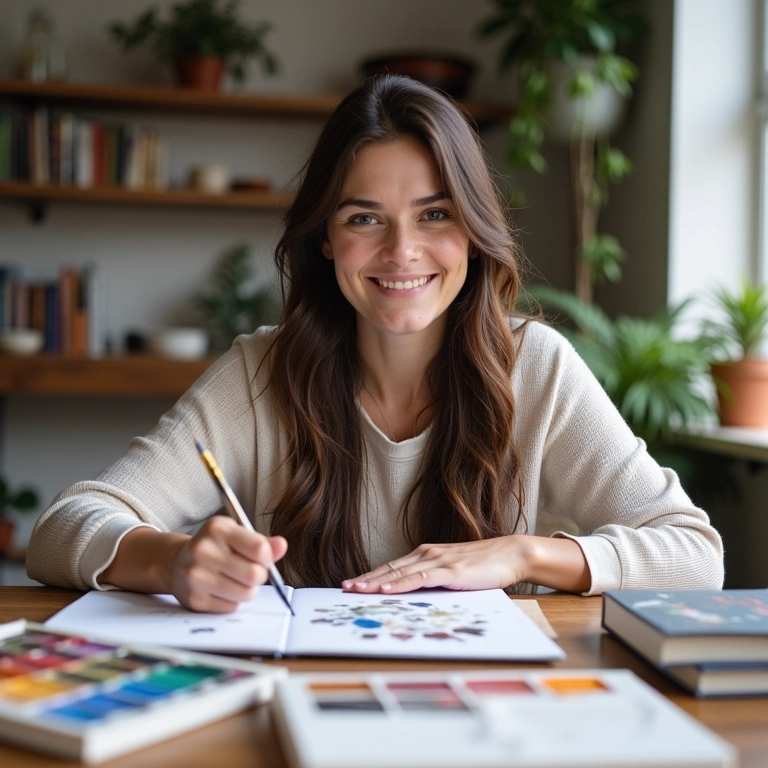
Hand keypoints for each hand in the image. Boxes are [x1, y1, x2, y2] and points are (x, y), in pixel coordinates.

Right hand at [169, 516, 287, 612]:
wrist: (177, 562)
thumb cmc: (215, 547)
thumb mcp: (238, 535)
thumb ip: (263, 543)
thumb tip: (282, 545)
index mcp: (217, 528)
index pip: (260, 549)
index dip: (267, 557)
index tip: (262, 558)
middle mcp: (203, 550)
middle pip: (255, 574)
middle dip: (259, 576)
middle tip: (251, 572)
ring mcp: (195, 576)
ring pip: (246, 593)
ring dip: (248, 590)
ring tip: (237, 581)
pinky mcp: (194, 599)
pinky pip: (232, 607)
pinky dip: (233, 601)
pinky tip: (222, 590)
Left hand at [341, 536, 526, 593]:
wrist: (510, 554)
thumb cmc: (483, 566)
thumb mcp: (452, 573)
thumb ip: (434, 581)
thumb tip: (416, 596)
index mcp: (425, 555)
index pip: (392, 567)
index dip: (370, 576)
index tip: (352, 584)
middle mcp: (427, 554)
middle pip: (390, 569)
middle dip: (365, 579)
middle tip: (344, 588)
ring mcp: (437, 561)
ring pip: (400, 573)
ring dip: (375, 582)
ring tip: (356, 589)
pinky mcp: (450, 570)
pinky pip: (420, 578)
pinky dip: (401, 583)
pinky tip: (387, 588)